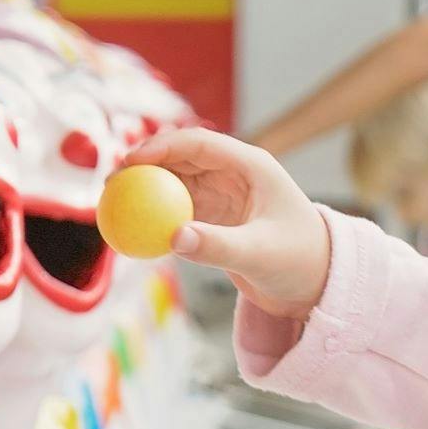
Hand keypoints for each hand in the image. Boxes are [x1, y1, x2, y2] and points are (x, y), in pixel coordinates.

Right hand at [126, 128, 330, 319]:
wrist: (317, 285)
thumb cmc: (300, 262)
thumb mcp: (259, 254)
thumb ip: (217, 246)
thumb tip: (174, 237)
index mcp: (252, 166)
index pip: (199, 143)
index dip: (161, 147)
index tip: (130, 162)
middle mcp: (235, 175)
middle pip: (181, 159)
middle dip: (144, 167)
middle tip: (111, 185)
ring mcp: (224, 196)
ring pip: (176, 184)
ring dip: (146, 192)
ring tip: (114, 207)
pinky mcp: (216, 219)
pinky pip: (178, 211)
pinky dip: (156, 216)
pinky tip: (133, 230)